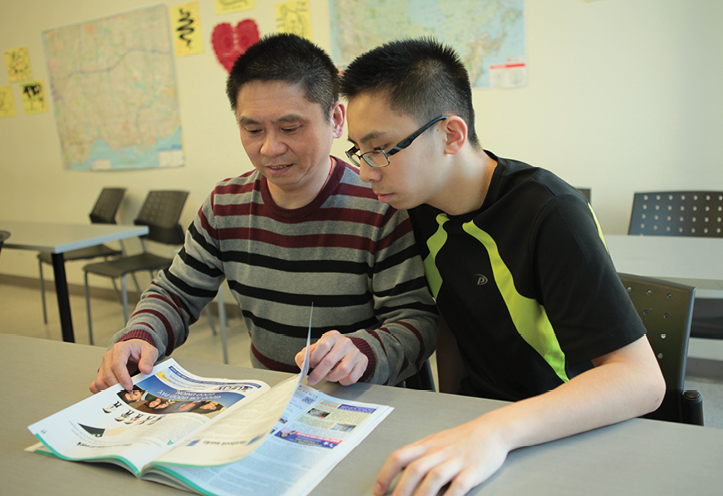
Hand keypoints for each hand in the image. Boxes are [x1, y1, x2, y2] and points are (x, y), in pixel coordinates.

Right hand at [89, 339, 158, 392]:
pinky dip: (101, 391)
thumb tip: (146, 370)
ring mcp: (103, 365)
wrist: (134, 348)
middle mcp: (109, 357)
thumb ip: (148, 360)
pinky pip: (95, 384)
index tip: (129, 387)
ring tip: (121, 393)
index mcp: (120, 349)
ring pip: (100, 381)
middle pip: (108, 375)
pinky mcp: (101, 373)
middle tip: (127, 393)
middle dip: (117, 386)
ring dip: (110, 390)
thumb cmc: (140, 349)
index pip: (117, 364)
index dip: (122, 377)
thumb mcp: (149, 351)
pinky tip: (112, 394)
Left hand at [294, 330, 367, 385]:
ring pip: (343, 369)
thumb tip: (303, 365)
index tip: (311, 365)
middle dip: (319, 373)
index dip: (315, 357)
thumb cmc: (327, 352)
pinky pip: (353, 377)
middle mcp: (345, 342)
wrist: (344, 351)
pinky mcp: (362, 361)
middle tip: (313, 379)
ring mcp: (355, 352)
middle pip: (331, 360)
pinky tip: (340, 378)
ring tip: (328, 376)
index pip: (323, 345)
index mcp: (332, 336)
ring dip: (332, 377)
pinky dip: (344, 381)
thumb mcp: (313, 351)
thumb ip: (304, 357)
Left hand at [374, 416, 509, 495]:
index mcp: (427, 444)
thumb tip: (398, 469)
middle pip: (414, 469)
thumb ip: (419, 454)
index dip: (386, 473)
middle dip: (401, 490)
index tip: (378, 490)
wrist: (492, 430)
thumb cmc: (463, 438)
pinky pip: (459, 486)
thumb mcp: (436, 440)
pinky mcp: (473, 470)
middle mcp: (439, 451)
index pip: (400, 456)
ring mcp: (456, 460)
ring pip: (434, 478)